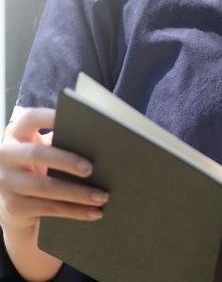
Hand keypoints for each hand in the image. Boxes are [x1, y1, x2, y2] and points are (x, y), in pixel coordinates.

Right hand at [0, 107, 109, 234]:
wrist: (15, 207)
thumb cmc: (38, 170)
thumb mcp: (44, 151)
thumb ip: (62, 141)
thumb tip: (100, 140)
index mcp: (16, 135)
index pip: (30, 118)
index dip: (51, 116)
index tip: (77, 116)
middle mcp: (5, 156)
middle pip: (36, 154)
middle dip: (67, 161)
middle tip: (91, 168)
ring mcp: (5, 182)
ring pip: (46, 187)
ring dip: (79, 193)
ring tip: (103, 196)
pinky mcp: (12, 207)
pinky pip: (50, 208)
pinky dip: (76, 211)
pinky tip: (95, 212)